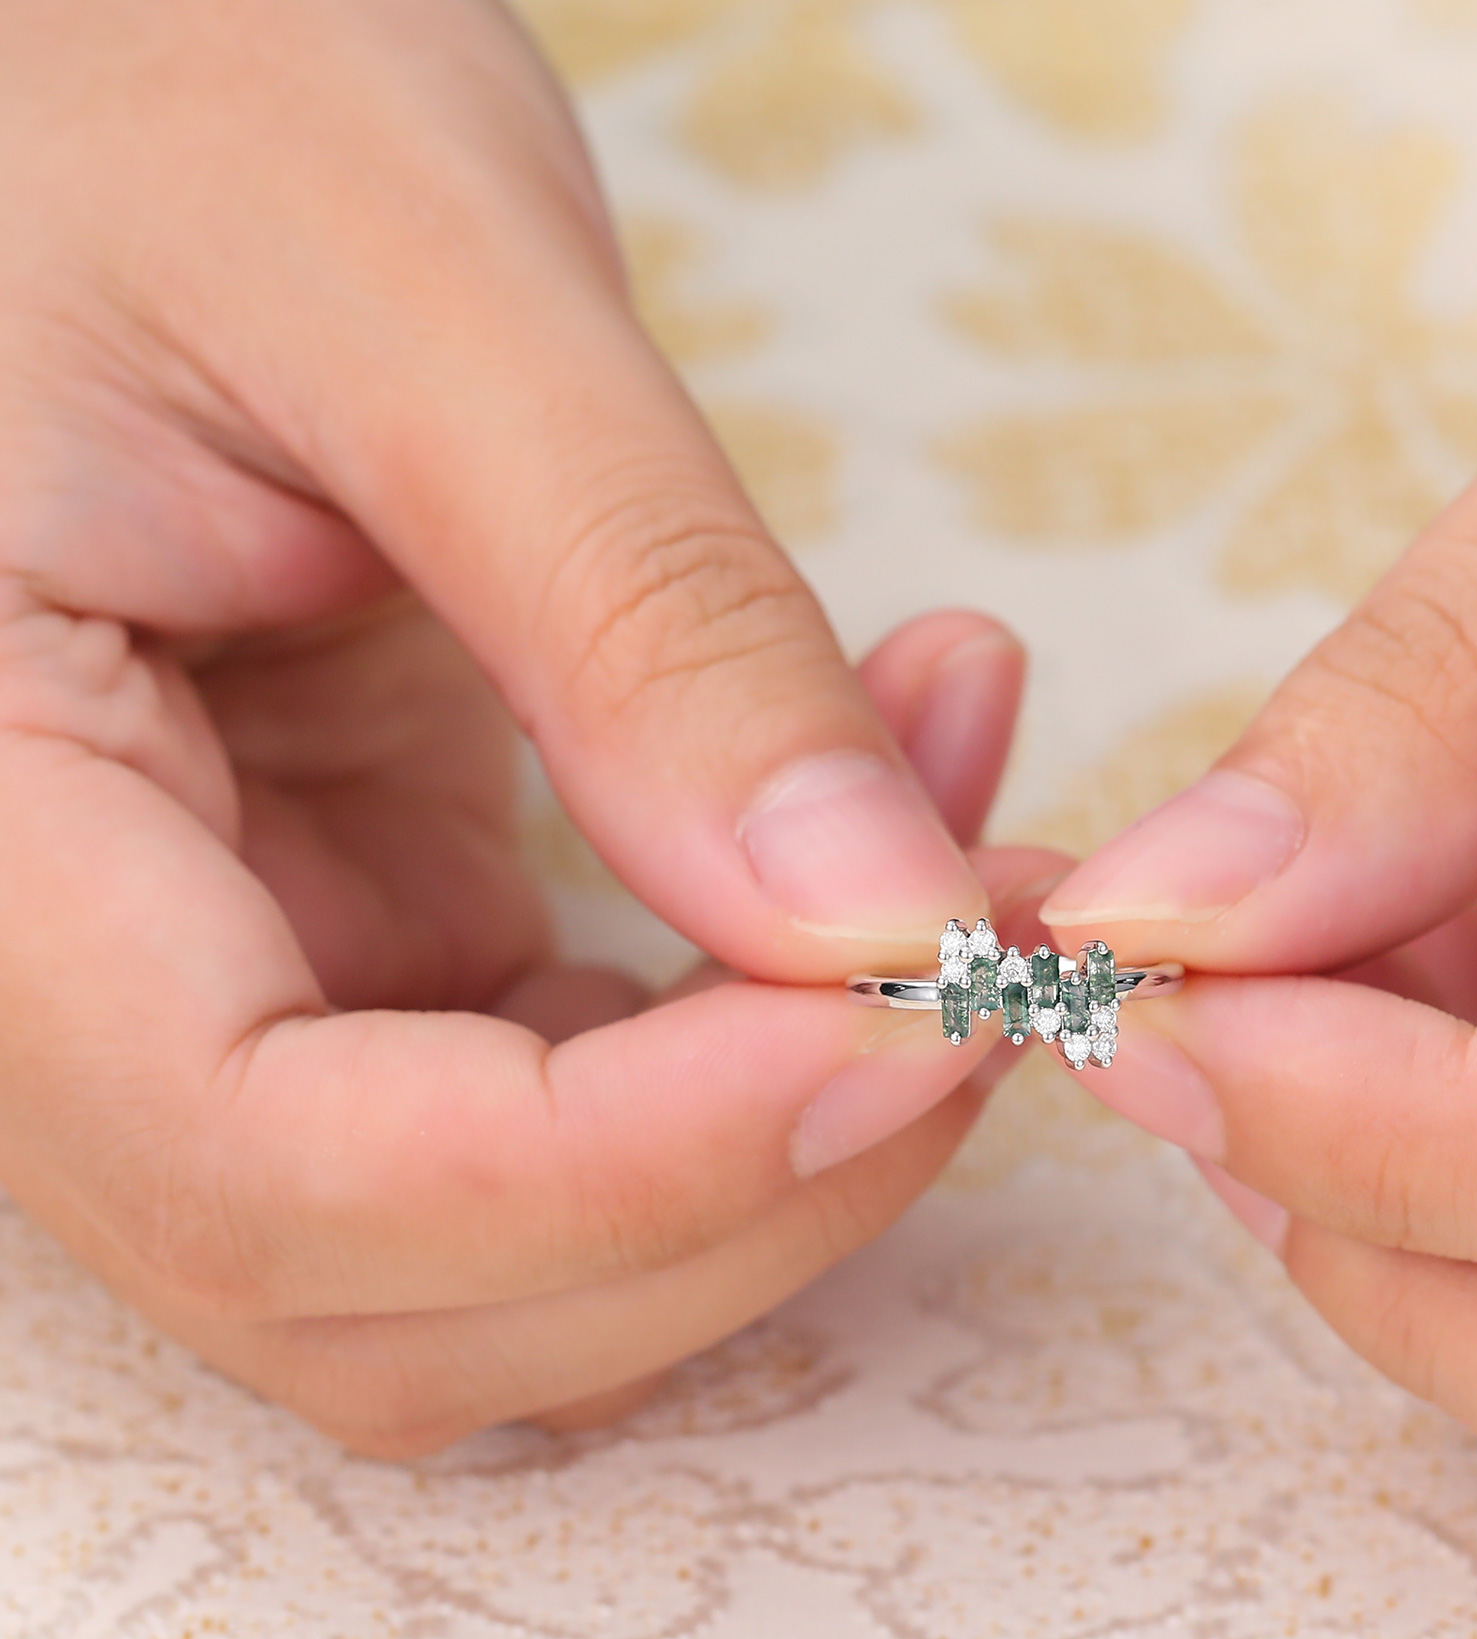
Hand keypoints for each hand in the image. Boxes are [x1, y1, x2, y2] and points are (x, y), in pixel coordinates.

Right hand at [0, 0, 1044, 1450]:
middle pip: (396, 1289)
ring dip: (783, 1132)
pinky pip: (569, 1120)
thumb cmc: (155, 83)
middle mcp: (42, 985)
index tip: (914, 1024)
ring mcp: (207, 994)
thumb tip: (871, 921)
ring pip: (501, 1259)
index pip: (265, 1165)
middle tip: (990, 964)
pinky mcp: (351, 951)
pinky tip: (886, 851)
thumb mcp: (407, 283)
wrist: (102, 75)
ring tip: (971, 870)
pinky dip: (757, 1045)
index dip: (615, 1165)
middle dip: (744, 1185)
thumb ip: (640, 614)